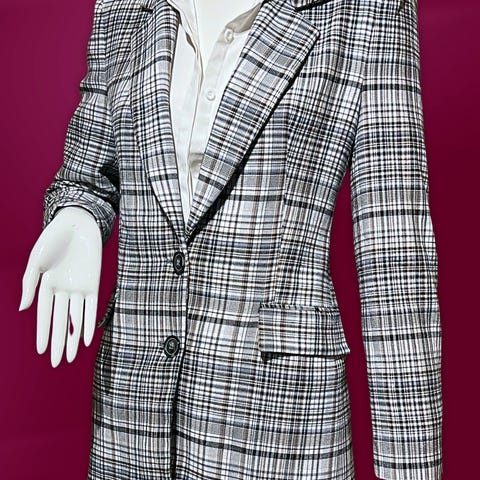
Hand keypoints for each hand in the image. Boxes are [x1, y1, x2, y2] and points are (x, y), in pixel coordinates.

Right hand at [19, 206, 101, 366]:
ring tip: (71, 356)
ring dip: (72, 337)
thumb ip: (29, 284)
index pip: (44, 315)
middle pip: (60, 321)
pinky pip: (91, 307)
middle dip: (57, 341)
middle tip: (56, 363)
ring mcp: (79, 288)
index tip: (41, 350)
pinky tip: (86, 337)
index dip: (42, 333)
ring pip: (75, 318)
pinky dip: (88, 321)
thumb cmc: (53, 239)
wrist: (77, 223)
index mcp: (46, 286)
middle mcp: (63, 290)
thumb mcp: (36, 261)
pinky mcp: (94, 283)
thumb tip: (24, 308)